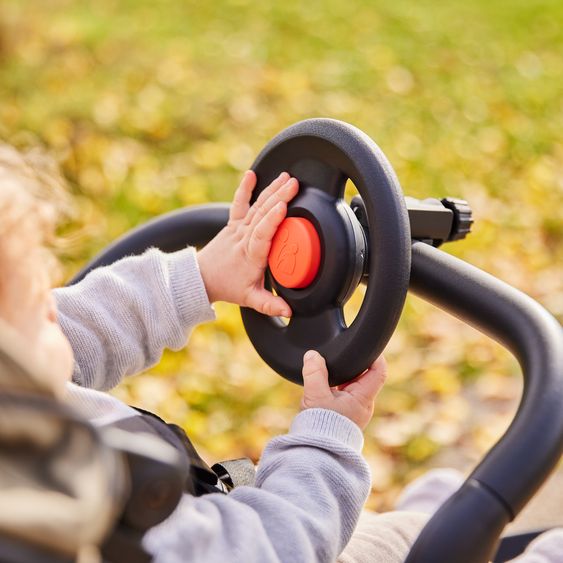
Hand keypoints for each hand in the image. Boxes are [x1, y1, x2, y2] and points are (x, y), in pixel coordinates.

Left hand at [197, 170, 298, 315]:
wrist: (201, 278)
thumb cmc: (228, 286)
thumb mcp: (250, 299)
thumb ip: (270, 305)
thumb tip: (289, 312)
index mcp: (251, 255)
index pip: (262, 234)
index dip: (272, 220)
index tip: (283, 207)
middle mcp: (244, 238)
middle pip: (262, 214)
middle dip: (278, 197)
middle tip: (294, 184)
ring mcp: (238, 228)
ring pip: (255, 206)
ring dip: (271, 190)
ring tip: (286, 178)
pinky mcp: (234, 223)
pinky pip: (239, 204)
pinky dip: (244, 189)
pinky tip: (251, 174)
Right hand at [300, 350, 386, 429]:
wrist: (316, 453)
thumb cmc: (320, 427)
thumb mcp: (315, 396)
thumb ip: (314, 373)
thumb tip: (312, 355)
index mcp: (363, 398)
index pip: (379, 371)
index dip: (375, 356)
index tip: (364, 347)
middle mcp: (363, 405)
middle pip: (364, 376)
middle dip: (353, 364)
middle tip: (340, 354)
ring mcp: (355, 411)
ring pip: (353, 385)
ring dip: (343, 376)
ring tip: (328, 368)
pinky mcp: (345, 415)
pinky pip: (344, 394)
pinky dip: (337, 386)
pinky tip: (324, 384)